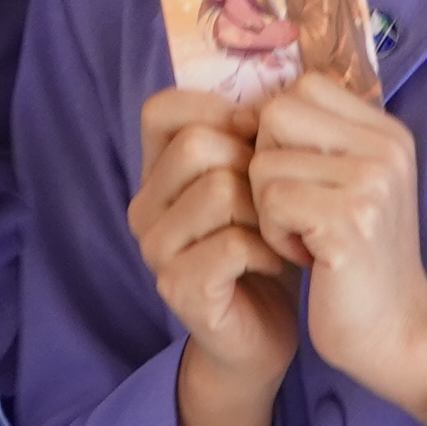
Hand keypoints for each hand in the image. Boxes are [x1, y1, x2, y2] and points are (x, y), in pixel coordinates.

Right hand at [129, 84, 298, 381]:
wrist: (263, 334)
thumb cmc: (264, 250)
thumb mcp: (255, 183)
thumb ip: (249, 139)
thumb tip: (273, 90)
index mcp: (156, 174)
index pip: (161, 109)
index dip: (217, 109)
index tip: (257, 135)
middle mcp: (144, 208)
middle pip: (198, 145)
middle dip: (254, 164)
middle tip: (278, 197)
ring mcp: (155, 250)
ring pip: (219, 191)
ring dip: (268, 212)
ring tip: (282, 233)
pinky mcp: (179, 289)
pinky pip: (232, 244)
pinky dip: (270, 250)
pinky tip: (278, 263)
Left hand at [248, 72, 426, 425]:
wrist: (391, 334)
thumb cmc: (355, 260)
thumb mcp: (343, 186)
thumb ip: (311, 139)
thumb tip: (240, 110)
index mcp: (388, 134)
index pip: (303, 87)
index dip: (277, 131)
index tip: (293, 177)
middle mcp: (387, 149)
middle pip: (277, 114)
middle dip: (265, 164)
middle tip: (295, 210)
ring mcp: (373, 182)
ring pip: (265, 162)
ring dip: (267, 207)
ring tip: (304, 237)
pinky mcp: (350, 220)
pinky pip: (271, 201)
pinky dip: (274, 234)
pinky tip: (305, 257)